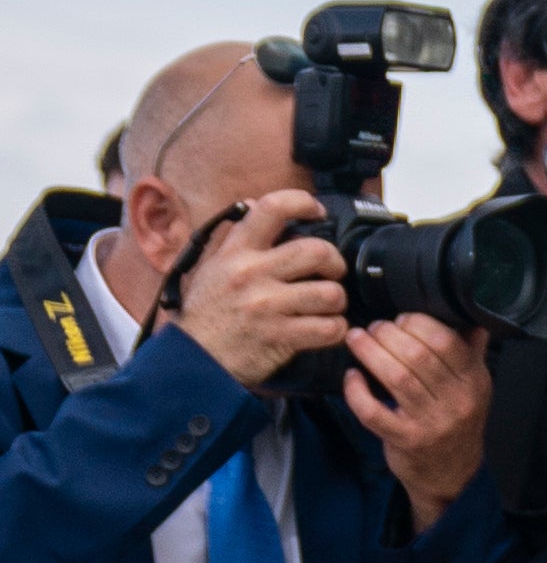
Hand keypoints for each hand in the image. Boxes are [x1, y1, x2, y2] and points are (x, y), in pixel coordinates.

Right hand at [169, 191, 349, 388]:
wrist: (194, 359)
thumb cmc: (208, 313)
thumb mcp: (212, 267)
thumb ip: (237, 238)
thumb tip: (255, 204)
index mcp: (236, 251)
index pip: (272, 208)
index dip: (303, 202)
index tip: (317, 211)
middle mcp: (251, 273)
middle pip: (318, 251)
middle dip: (335, 262)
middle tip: (332, 272)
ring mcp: (267, 305)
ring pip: (330, 293)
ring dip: (337, 301)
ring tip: (327, 306)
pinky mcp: (280, 336)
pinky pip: (329, 328)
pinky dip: (335, 329)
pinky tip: (325, 328)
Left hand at [345, 316, 490, 523]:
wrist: (451, 473)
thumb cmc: (455, 423)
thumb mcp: (473, 388)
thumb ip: (470, 353)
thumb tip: (468, 318)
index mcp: (475, 381)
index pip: (446, 341)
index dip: (417, 323)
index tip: (399, 319)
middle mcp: (457, 401)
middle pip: (418, 356)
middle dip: (387, 334)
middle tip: (372, 328)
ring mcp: (432, 423)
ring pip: (396, 377)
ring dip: (370, 353)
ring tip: (357, 340)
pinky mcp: (405, 439)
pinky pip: (374, 411)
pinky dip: (357, 391)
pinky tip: (352, 376)